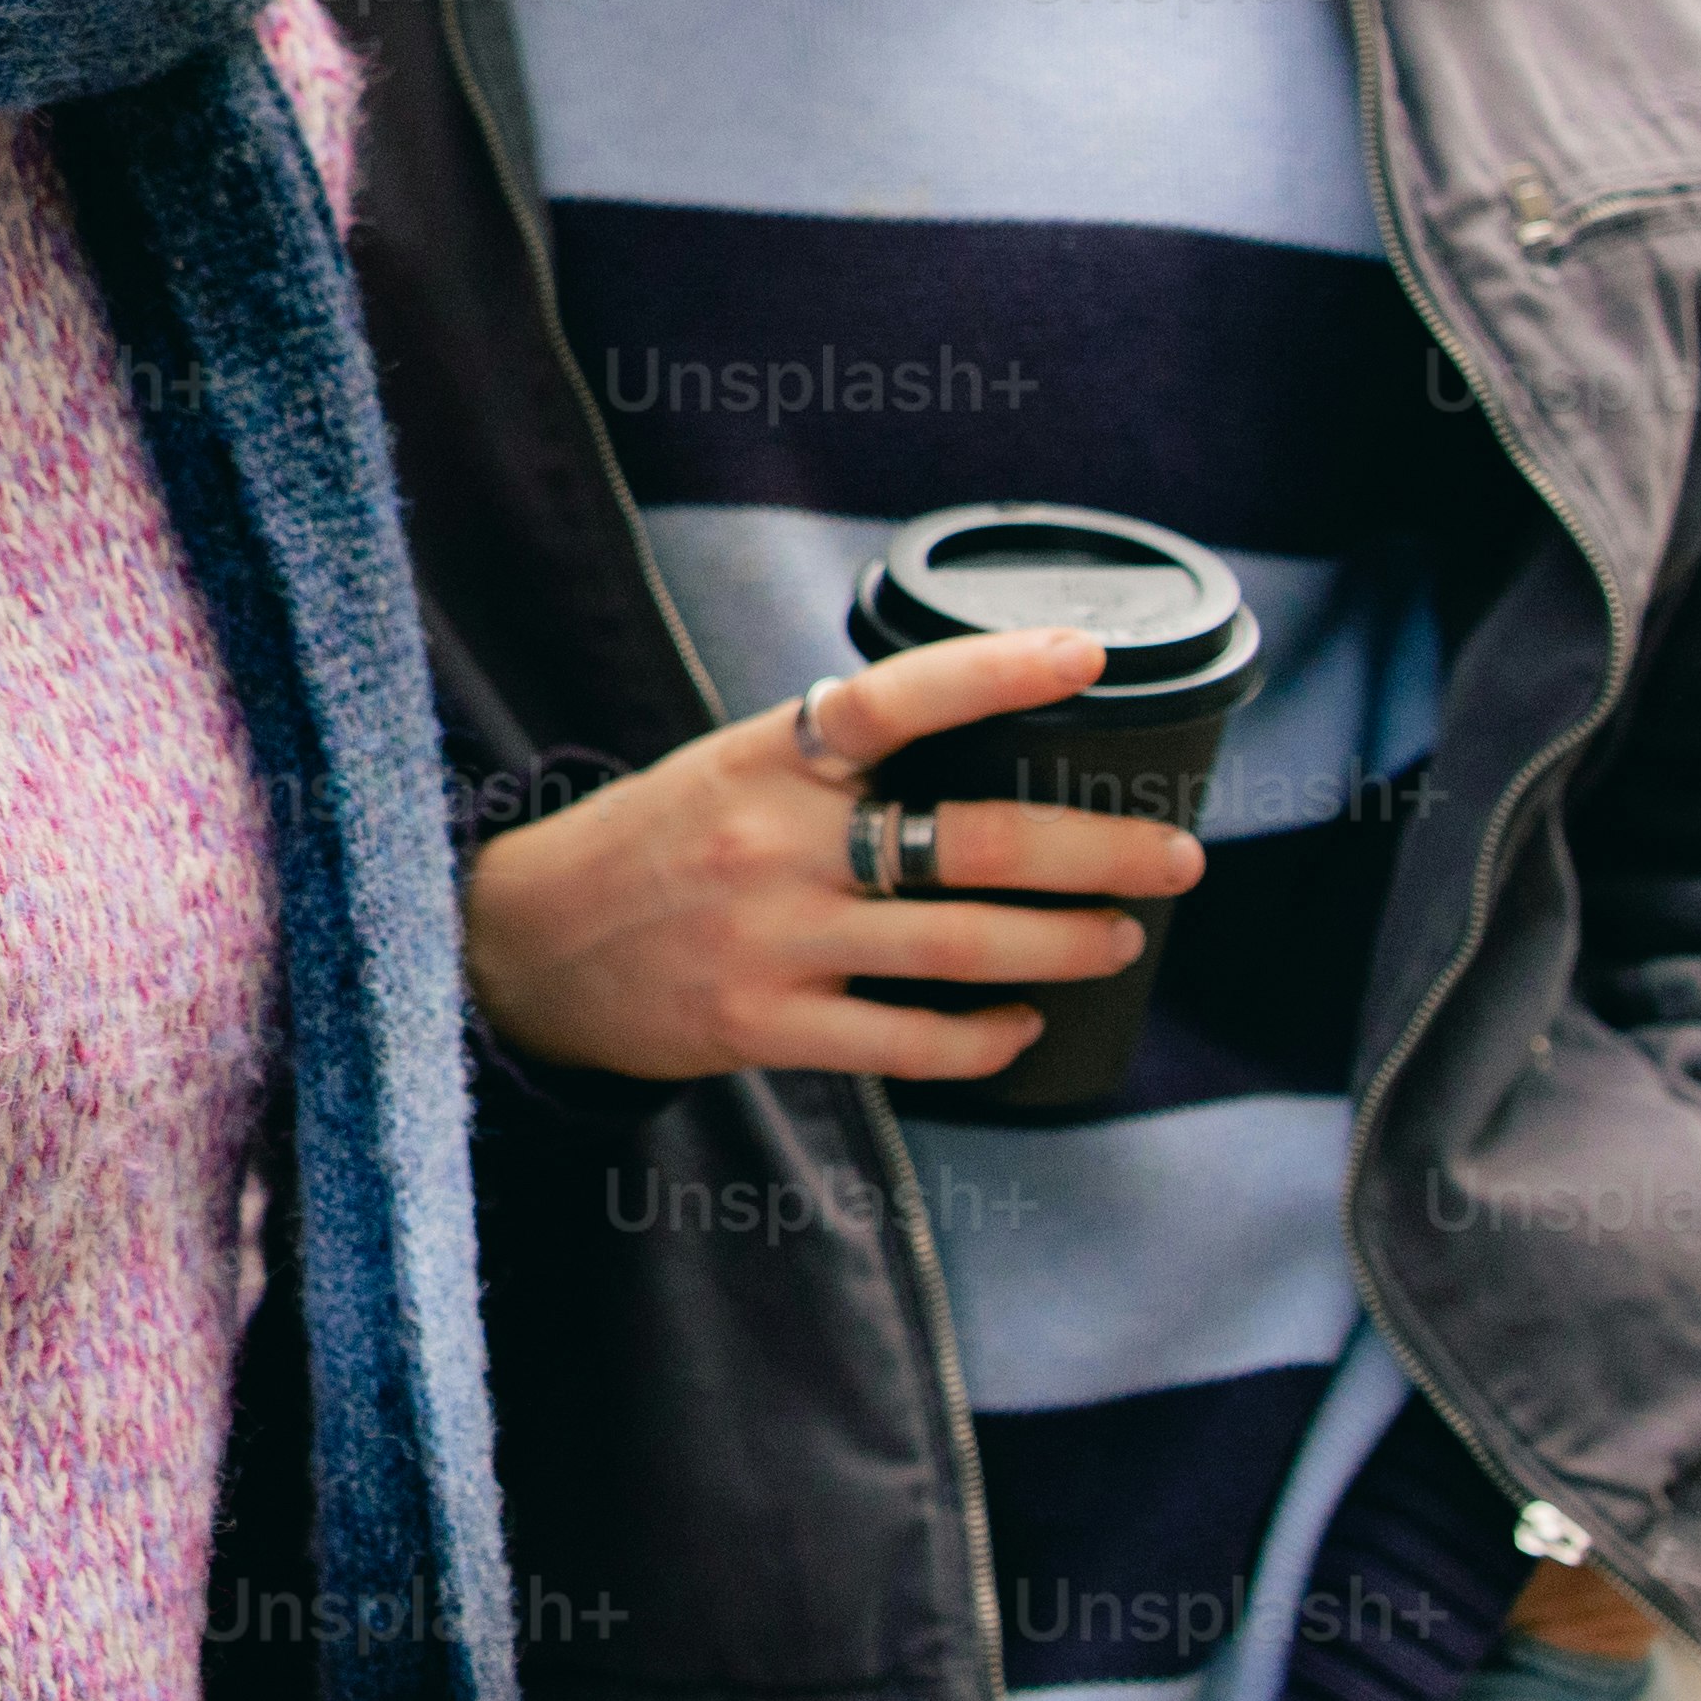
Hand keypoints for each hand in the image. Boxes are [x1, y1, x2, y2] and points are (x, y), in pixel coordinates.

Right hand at [459, 631, 1205, 1086]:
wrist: (524, 946)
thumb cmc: (651, 843)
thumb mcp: (728, 766)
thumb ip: (836, 764)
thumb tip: (983, 749)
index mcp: (768, 757)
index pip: (895, 697)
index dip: (996, 672)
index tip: (1085, 656)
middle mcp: (774, 841)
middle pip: (974, 841)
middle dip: (1100, 850)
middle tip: (1176, 855)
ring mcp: (770, 939)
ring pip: (960, 946)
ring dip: (1065, 943)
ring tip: (1121, 937)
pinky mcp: (760, 1026)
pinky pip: (903, 1044)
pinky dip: (981, 1038)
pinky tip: (1021, 1026)